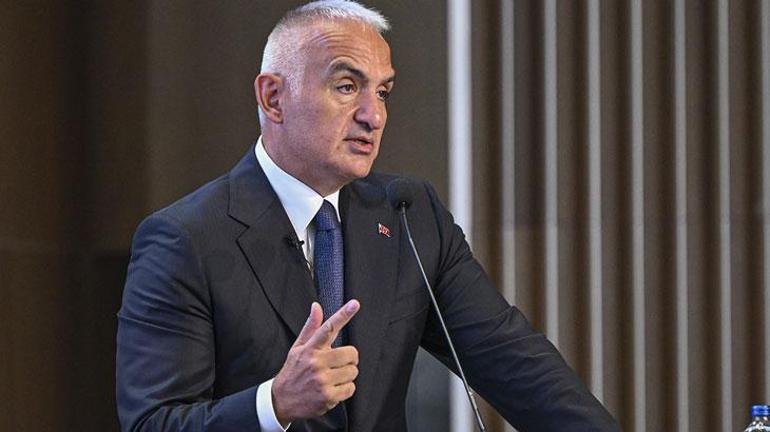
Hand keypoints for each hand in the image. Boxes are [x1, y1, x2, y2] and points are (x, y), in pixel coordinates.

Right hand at [272, 300, 360, 424]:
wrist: (281, 401)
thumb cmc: (293, 371)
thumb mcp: (298, 348)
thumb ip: (311, 327)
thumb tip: (316, 306)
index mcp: (310, 348)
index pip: (328, 328)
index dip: (343, 315)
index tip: (354, 304)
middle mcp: (316, 363)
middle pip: (350, 353)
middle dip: (349, 359)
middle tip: (340, 363)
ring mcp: (322, 380)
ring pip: (352, 372)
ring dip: (347, 375)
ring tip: (333, 378)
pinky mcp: (328, 397)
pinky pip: (350, 388)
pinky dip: (345, 389)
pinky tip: (333, 389)